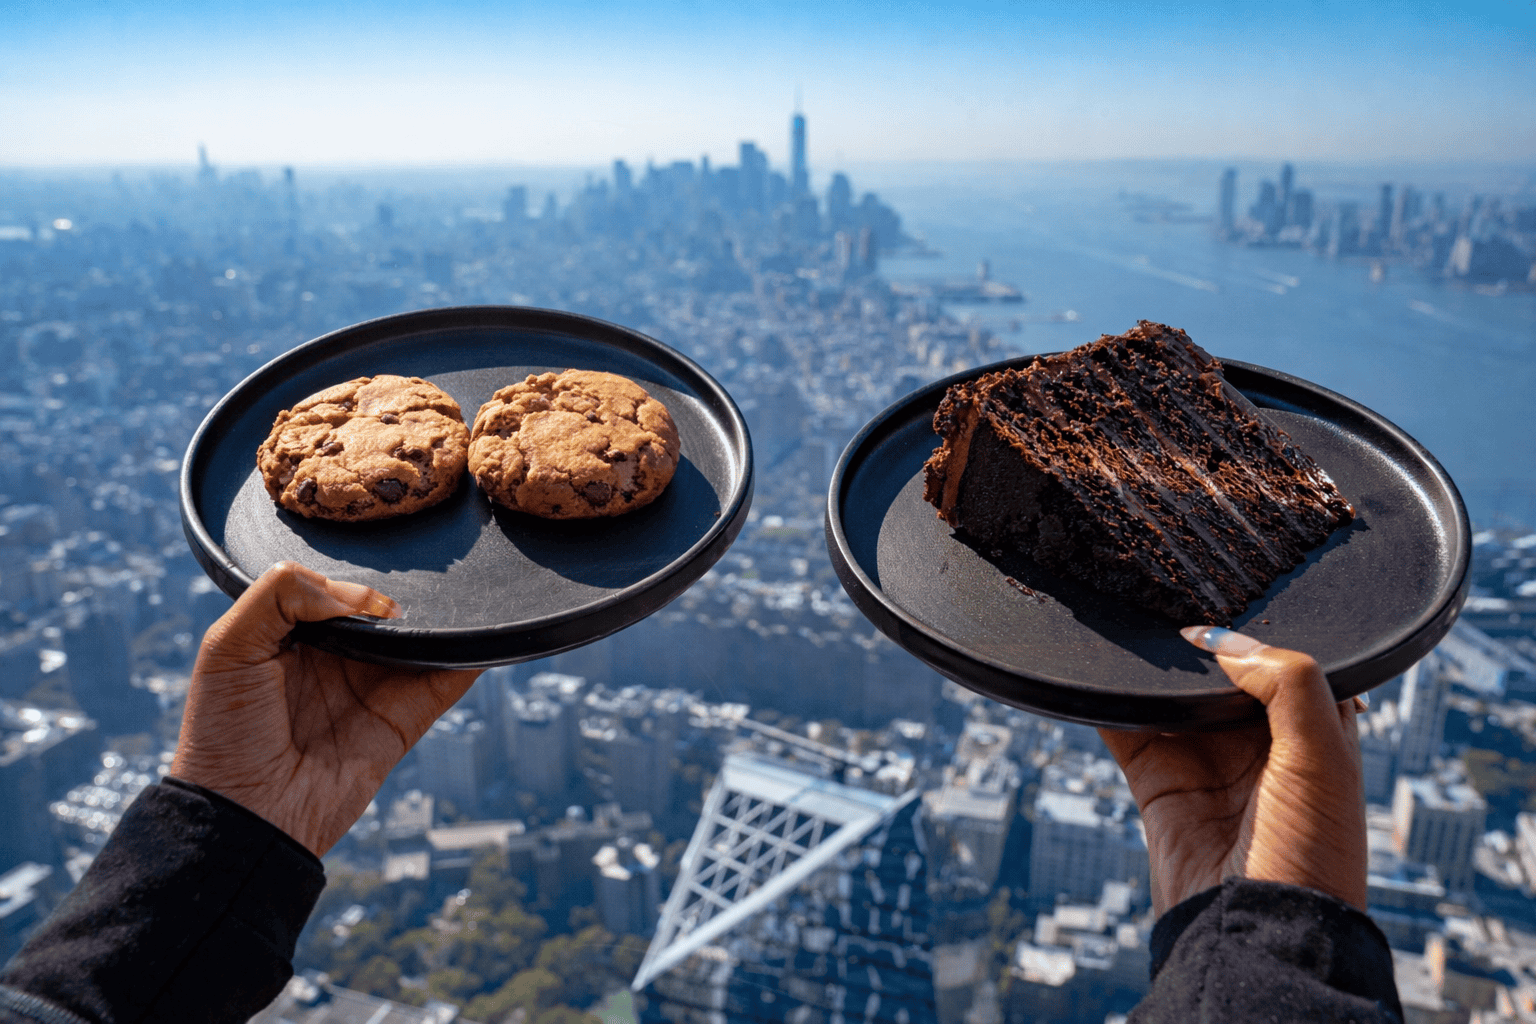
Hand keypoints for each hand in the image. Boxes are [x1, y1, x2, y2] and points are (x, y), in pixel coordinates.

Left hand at [171, 562, 480, 856]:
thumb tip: (360, 599)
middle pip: (379, 612)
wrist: (246, 814)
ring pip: (417, 640)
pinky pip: (445, 682)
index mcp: (290, 639)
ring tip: (439, 607)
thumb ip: (280, 594)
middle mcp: (335, 660)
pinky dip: (467, 656)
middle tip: (395, 606)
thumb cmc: (223, 735)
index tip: (352, 601)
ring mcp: (373, 689)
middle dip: (395, 599)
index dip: (346, 585)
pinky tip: (472, 635)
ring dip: (436, 621)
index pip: (331, 591)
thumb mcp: (227, 645)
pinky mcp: (404, 721)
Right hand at [1098, 627, 1366, 913]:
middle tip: (1166, 607)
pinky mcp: (1159, 784)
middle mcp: (1261, 746)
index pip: (1286, 663)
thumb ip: (1288, 683)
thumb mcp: (1323, 757)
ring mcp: (1206, 764)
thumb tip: (1223, 643)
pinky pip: (1127, 729)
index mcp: (1315, 734)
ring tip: (1132, 631)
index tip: (1222, 600)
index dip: (1256, 634)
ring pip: (1171, 697)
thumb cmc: (1312, 857)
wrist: (1255, 935)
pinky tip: (1100, 676)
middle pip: (1220, 676)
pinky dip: (1109, 703)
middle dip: (1195, 649)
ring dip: (1151, 671)